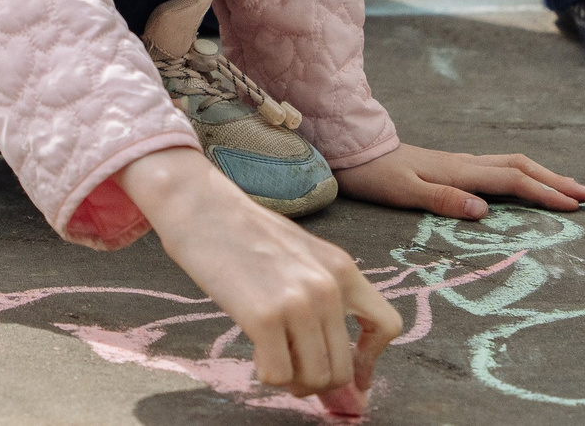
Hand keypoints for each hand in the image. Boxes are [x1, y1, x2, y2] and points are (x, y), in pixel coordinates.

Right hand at [123, 147, 398, 406]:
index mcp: (342, 268)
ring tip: (271, 361)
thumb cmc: (240, 229)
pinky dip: (267, 375)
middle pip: (343, 368)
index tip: (349, 372)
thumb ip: (320, 293)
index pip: (387, 326)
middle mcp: (329, 287)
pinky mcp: (263, 315)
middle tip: (292, 372)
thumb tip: (328, 348)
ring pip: (314, 378)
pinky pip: (278, 374)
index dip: (369, 361)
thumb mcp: (299, 254)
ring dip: (292, 381)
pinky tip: (254, 355)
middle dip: (318, 382)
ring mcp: (298, 302)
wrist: (198, 203)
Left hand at [334, 142, 584, 220]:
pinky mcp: (451, 166)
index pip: (512, 181)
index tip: (574, 206)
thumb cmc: (375, 176)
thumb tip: (484, 210)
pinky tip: (523, 182)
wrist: (352, 151)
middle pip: (520, 168)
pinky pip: (497, 168)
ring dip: (541, 175)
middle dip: (554, 181)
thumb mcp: (405, 192)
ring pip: (510, 164)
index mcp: (459, 171)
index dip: (544, 193)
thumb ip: (443, 199)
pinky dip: (521, 174)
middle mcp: (464, 164)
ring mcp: (458, 163)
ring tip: (567, 187)